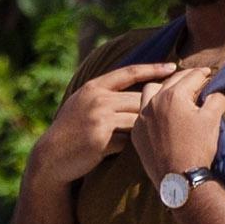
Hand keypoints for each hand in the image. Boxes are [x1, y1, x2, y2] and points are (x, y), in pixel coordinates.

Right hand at [35, 59, 171, 185]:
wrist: (51, 156)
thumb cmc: (72, 130)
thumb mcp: (83, 103)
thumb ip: (106, 94)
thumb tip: (141, 89)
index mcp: (94, 87)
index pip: (129, 72)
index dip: (153, 68)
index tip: (173, 67)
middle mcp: (97, 99)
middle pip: (139, 99)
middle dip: (154, 108)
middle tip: (170, 115)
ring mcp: (98, 119)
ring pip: (136, 120)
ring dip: (142, 130)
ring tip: (147, 137)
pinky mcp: (101, 139)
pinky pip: (128, 141)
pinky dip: (129, 147)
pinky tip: (123, 151)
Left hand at [133, 59, 224, 185]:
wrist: (178, 178)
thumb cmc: (197, 147)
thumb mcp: (212, 120)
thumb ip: (217, 98)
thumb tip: (220, 89)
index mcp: (174, 95)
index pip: (192, 76)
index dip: (204, 73)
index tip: (210, 73)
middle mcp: (154, 101)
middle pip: (172, 80)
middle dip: (186, 77)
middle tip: (197, 79)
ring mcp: (142, 116)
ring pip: (150, 91)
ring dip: (163, 87)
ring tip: (175, 92)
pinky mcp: (136, 132)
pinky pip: (142, 112)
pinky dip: (152, 107)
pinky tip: (160, 112)